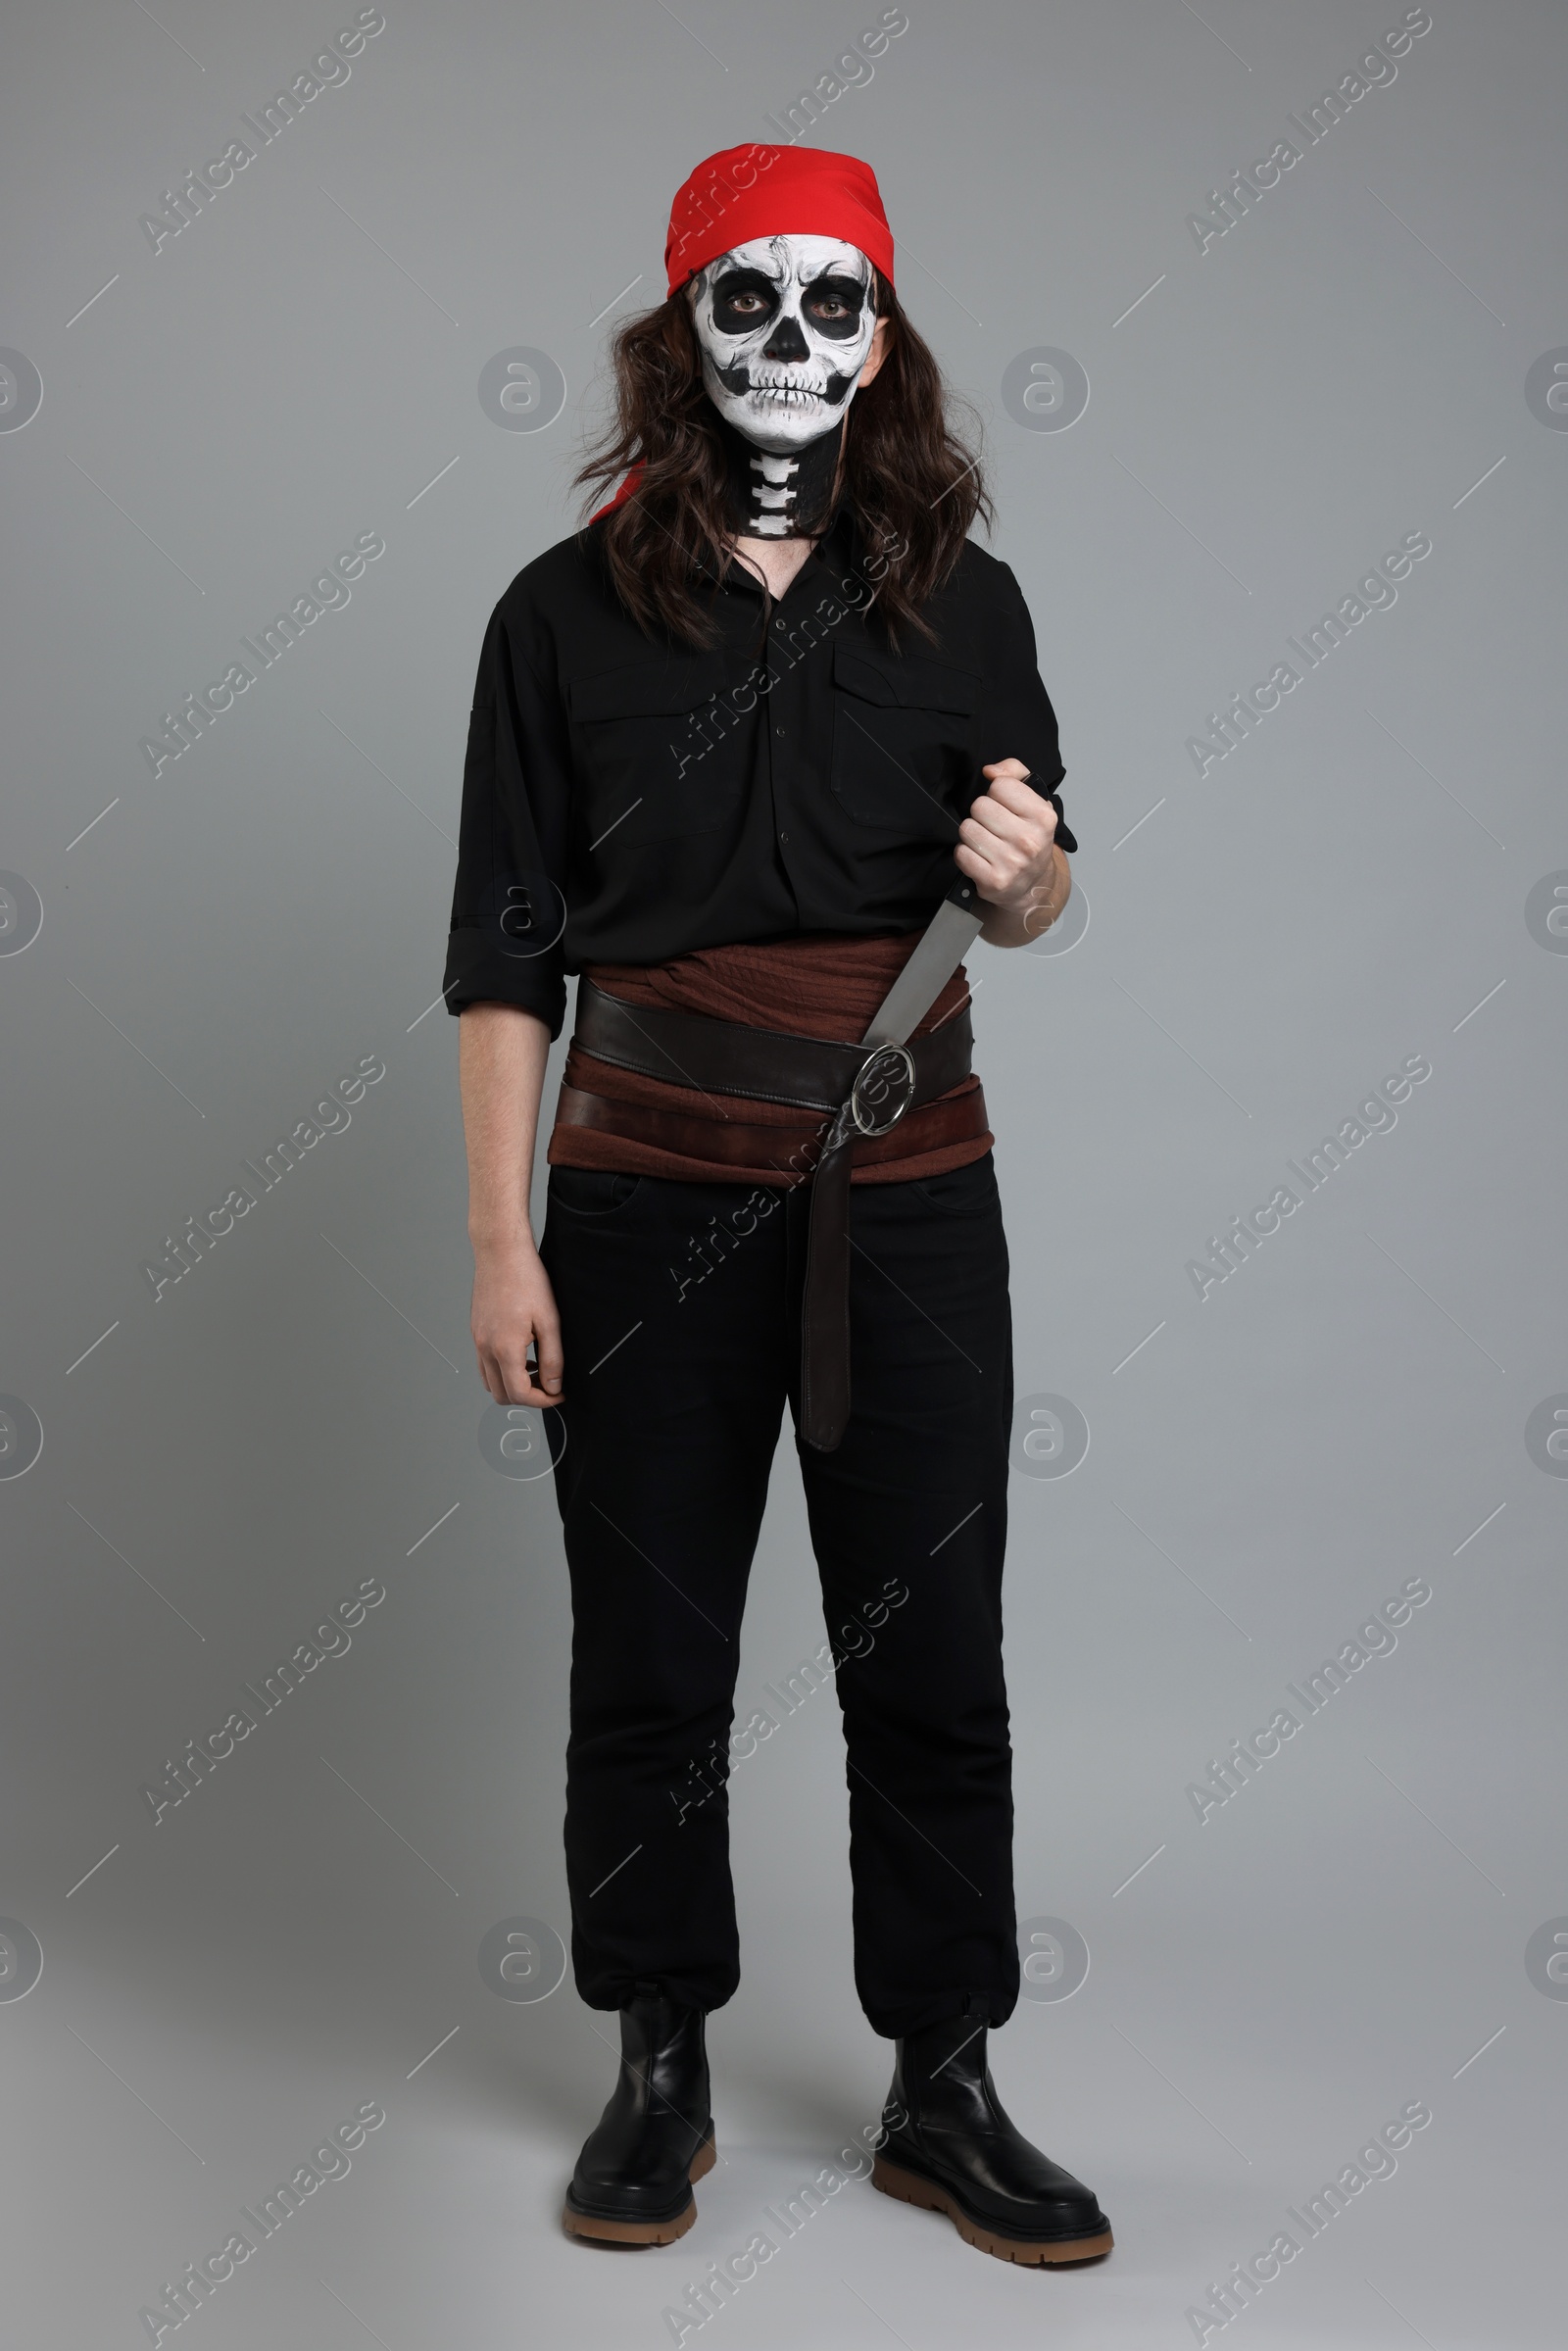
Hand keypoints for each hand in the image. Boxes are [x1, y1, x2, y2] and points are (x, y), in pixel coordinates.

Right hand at [470, 1236, 563, 1406]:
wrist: (501, 1252)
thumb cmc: (526, 1279)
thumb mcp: (550, 1320)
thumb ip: (552, 1358)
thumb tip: (554, 1386)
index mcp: (504, 1348)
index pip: (520, 1394)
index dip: (543, 1400)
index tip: (559, 1394)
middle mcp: (485, 1348)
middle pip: (501, 1394)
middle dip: (527, 1397)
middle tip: (549, 1385)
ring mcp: (477, 1340)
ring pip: (489, 1382)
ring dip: (511, 1385)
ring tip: (536, 1370)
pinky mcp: (476, 1331)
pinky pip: (484, 1364)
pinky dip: (501, 1370)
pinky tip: (520, 1355)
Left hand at [956, 759, 1064, 940]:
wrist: (1032, 884)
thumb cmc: (1029, 837)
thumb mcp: (1033, 800)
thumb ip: (1015, 772)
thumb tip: (990, 771)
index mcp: (1043, 816)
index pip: (1000, 786)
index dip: (997, 794)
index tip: (1005, 807)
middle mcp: (1030, 840)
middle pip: (979, 806)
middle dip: (982, 814)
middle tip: (994, 827)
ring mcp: (1012, 863)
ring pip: (967, 829)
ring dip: (972, 834)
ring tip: (987, 842)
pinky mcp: (994, 880)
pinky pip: (962, 854)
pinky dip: (966, 854)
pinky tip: (981, 858)